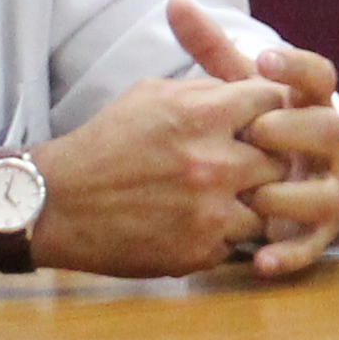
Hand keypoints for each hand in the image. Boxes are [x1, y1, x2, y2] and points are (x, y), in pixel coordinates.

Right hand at [26, 56, 290, 277]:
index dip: (270, 108)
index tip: (261, 119)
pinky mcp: (201, 251)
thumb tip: (243, 88)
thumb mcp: (150, 95)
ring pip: (267, 207)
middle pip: (280, 158)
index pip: (271, 101)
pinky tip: (201, 224)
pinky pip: (238, 242)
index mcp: (202, 115)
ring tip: (228, 197)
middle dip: (268, 159)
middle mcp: (214, 163)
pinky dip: (225, 234)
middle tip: (252, 164)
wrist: (58, 203)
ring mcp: (211, 211)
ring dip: (251, 202)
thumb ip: (203, 91)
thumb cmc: (104, 143)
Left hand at [171, 0, 338, 277]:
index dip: (296, 66)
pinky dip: (288, 254)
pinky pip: (311, 247)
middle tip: (257, 130)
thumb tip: (176, 1)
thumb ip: (210, 50)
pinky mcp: (314, 234)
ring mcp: (325, 191)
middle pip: (328, 130)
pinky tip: (259, 260)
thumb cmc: (249, 130)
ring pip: (326, 194)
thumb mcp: (230, 92)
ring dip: (290, 193)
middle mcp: (326, 147)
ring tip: (253, 194)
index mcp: (307, 104)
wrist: (266, 183)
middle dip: (293, 130)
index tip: (264, 57)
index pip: (319, 76)